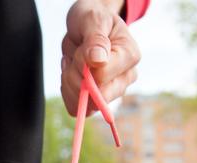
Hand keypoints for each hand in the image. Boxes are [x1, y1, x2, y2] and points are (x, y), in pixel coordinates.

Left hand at [61, 0, 140, 114]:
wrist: (86, 26)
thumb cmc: (92, 19)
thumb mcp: (93, 20)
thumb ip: (96, 39)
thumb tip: (98, 60)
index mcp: (130, 56)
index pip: (102, 76)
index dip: (83, 66)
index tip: (81, 49)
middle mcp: (126, 77)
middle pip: (94, 95)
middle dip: (75, 76)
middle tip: (74, 56)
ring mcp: (112, 91)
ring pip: (84, 104)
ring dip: (69, 82)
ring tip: (73, 62)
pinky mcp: (97, 100)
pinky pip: (75, 108)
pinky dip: (66, 91)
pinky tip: (70, 73)